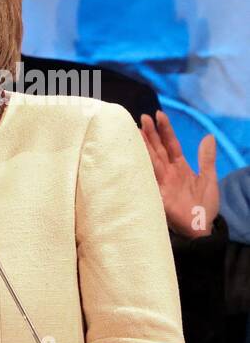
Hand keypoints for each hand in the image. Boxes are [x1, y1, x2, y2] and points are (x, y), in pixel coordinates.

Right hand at [140, 110, 216, 237]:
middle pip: (157, 149)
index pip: (171, 144)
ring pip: (151, 161)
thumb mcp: (209, 178)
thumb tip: (209, 137)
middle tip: (142, 117)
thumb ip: (207, 158)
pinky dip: (141, 169)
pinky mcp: (158, 195)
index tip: (159, 114)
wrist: (202, 228)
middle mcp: (168, 173)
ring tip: (137, 130)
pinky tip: (134, 158)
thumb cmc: (204, 206)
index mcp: (179, 167)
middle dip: (150, 134)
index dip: (165, 130)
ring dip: (144, 146)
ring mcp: (161, 183)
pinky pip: (148, 180)